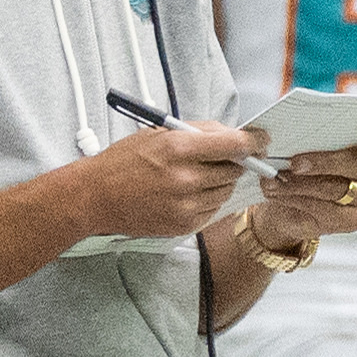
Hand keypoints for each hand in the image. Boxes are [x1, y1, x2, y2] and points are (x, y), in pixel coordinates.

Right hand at [77, 121, 256, 240]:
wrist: (95, 197)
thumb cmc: (124, 161)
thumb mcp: (158, 133)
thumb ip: (198, 132)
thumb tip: (233, 133)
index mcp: (179, 148)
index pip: (235, 144)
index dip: (254, 141)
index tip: (262, 140)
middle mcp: (186, 178)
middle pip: (234, 169)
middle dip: (232, 161)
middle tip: (218, 157)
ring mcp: (186, 205)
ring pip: (226, 190)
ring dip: (219, 181)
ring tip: (193, 176)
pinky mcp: (184, 224)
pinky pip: (212, 209)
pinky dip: (207, 199)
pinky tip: (185, 193)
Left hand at [244, 116, 356, 255]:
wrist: (283, 192)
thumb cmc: (298, 154)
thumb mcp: (301, 136)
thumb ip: (310, 126)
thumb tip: (298, 120)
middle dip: (327, 162)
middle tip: (294, 163)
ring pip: (342, 190)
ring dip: (303, 185)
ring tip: (275, 179)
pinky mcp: (354, 220)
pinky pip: (332, 213)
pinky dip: (300, 202)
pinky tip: (279, 194)